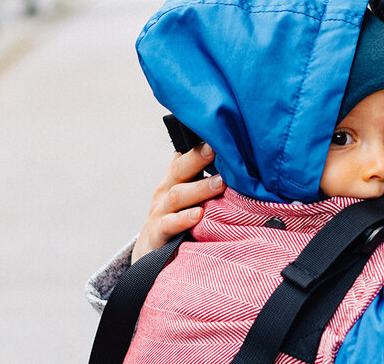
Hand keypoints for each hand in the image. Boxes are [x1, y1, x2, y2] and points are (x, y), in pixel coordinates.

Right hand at [132, 144, 225, 262]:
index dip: (199, 145)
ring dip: (199, 189)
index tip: (216, 135)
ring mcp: (160, 211)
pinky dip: (183, 219)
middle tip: (217, 149)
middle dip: (198, 158)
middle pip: (180, 170)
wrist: (150, 249)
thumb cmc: (178, 215)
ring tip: (219, 183)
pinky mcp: (158, 234)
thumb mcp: (187, 192)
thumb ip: (203, 175)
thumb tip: (233, 155)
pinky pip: (170, 225)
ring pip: (177, 196)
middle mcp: (166, 190)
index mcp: (175, 177)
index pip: (185, 155)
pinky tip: (198, 215)